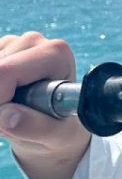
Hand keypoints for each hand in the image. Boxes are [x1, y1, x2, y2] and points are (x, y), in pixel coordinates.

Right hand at [1, 32, 93, 178]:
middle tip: (7, 120)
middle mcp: (34, 41)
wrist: (52, 127)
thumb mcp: (56, 136)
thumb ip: (35, 128)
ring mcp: (12, 43)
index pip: (4, 72)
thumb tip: (7, 117)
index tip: (4, 121)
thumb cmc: (60, 130)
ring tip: (9, 111)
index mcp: (56, 53)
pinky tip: (4, 99)